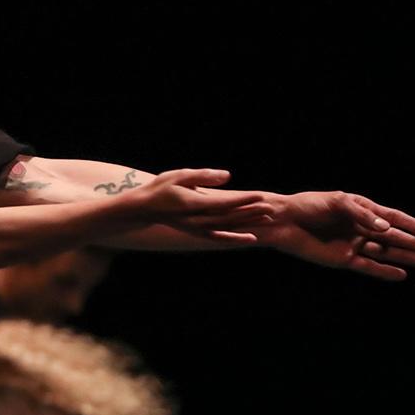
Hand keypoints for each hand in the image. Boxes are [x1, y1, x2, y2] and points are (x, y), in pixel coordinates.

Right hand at [127, 169, 277, 242]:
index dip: (243, 200)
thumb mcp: (179, 175)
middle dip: (251, 212)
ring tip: (267, 219)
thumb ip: (203, 176)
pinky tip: (250, 238)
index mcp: (192, 205)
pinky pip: (220, 237)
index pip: (223, 203)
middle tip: (272, 208)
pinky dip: (236, 238)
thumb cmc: (159, 188)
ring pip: (227, 228)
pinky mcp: (197, 232)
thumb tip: (228, 176)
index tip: (260, 195)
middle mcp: (196, 220)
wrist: (142, 208)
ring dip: (248, 223)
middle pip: (229, 217)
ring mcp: (196, 228)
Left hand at [254, 190, 414, 281]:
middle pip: (393, 237)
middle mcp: (360, 228)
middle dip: (414, 243)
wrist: (283, 221)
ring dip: (404, 257)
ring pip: (384, 252)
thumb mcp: (337, 202)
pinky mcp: (342, 259)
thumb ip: (362, 214)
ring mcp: (352, 244)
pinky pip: (368, 266)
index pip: (393, 218)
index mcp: (361, 210)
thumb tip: (385, 228)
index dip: (412, 225)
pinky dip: (383, 271)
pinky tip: (401, 274)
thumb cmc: (308, 206)